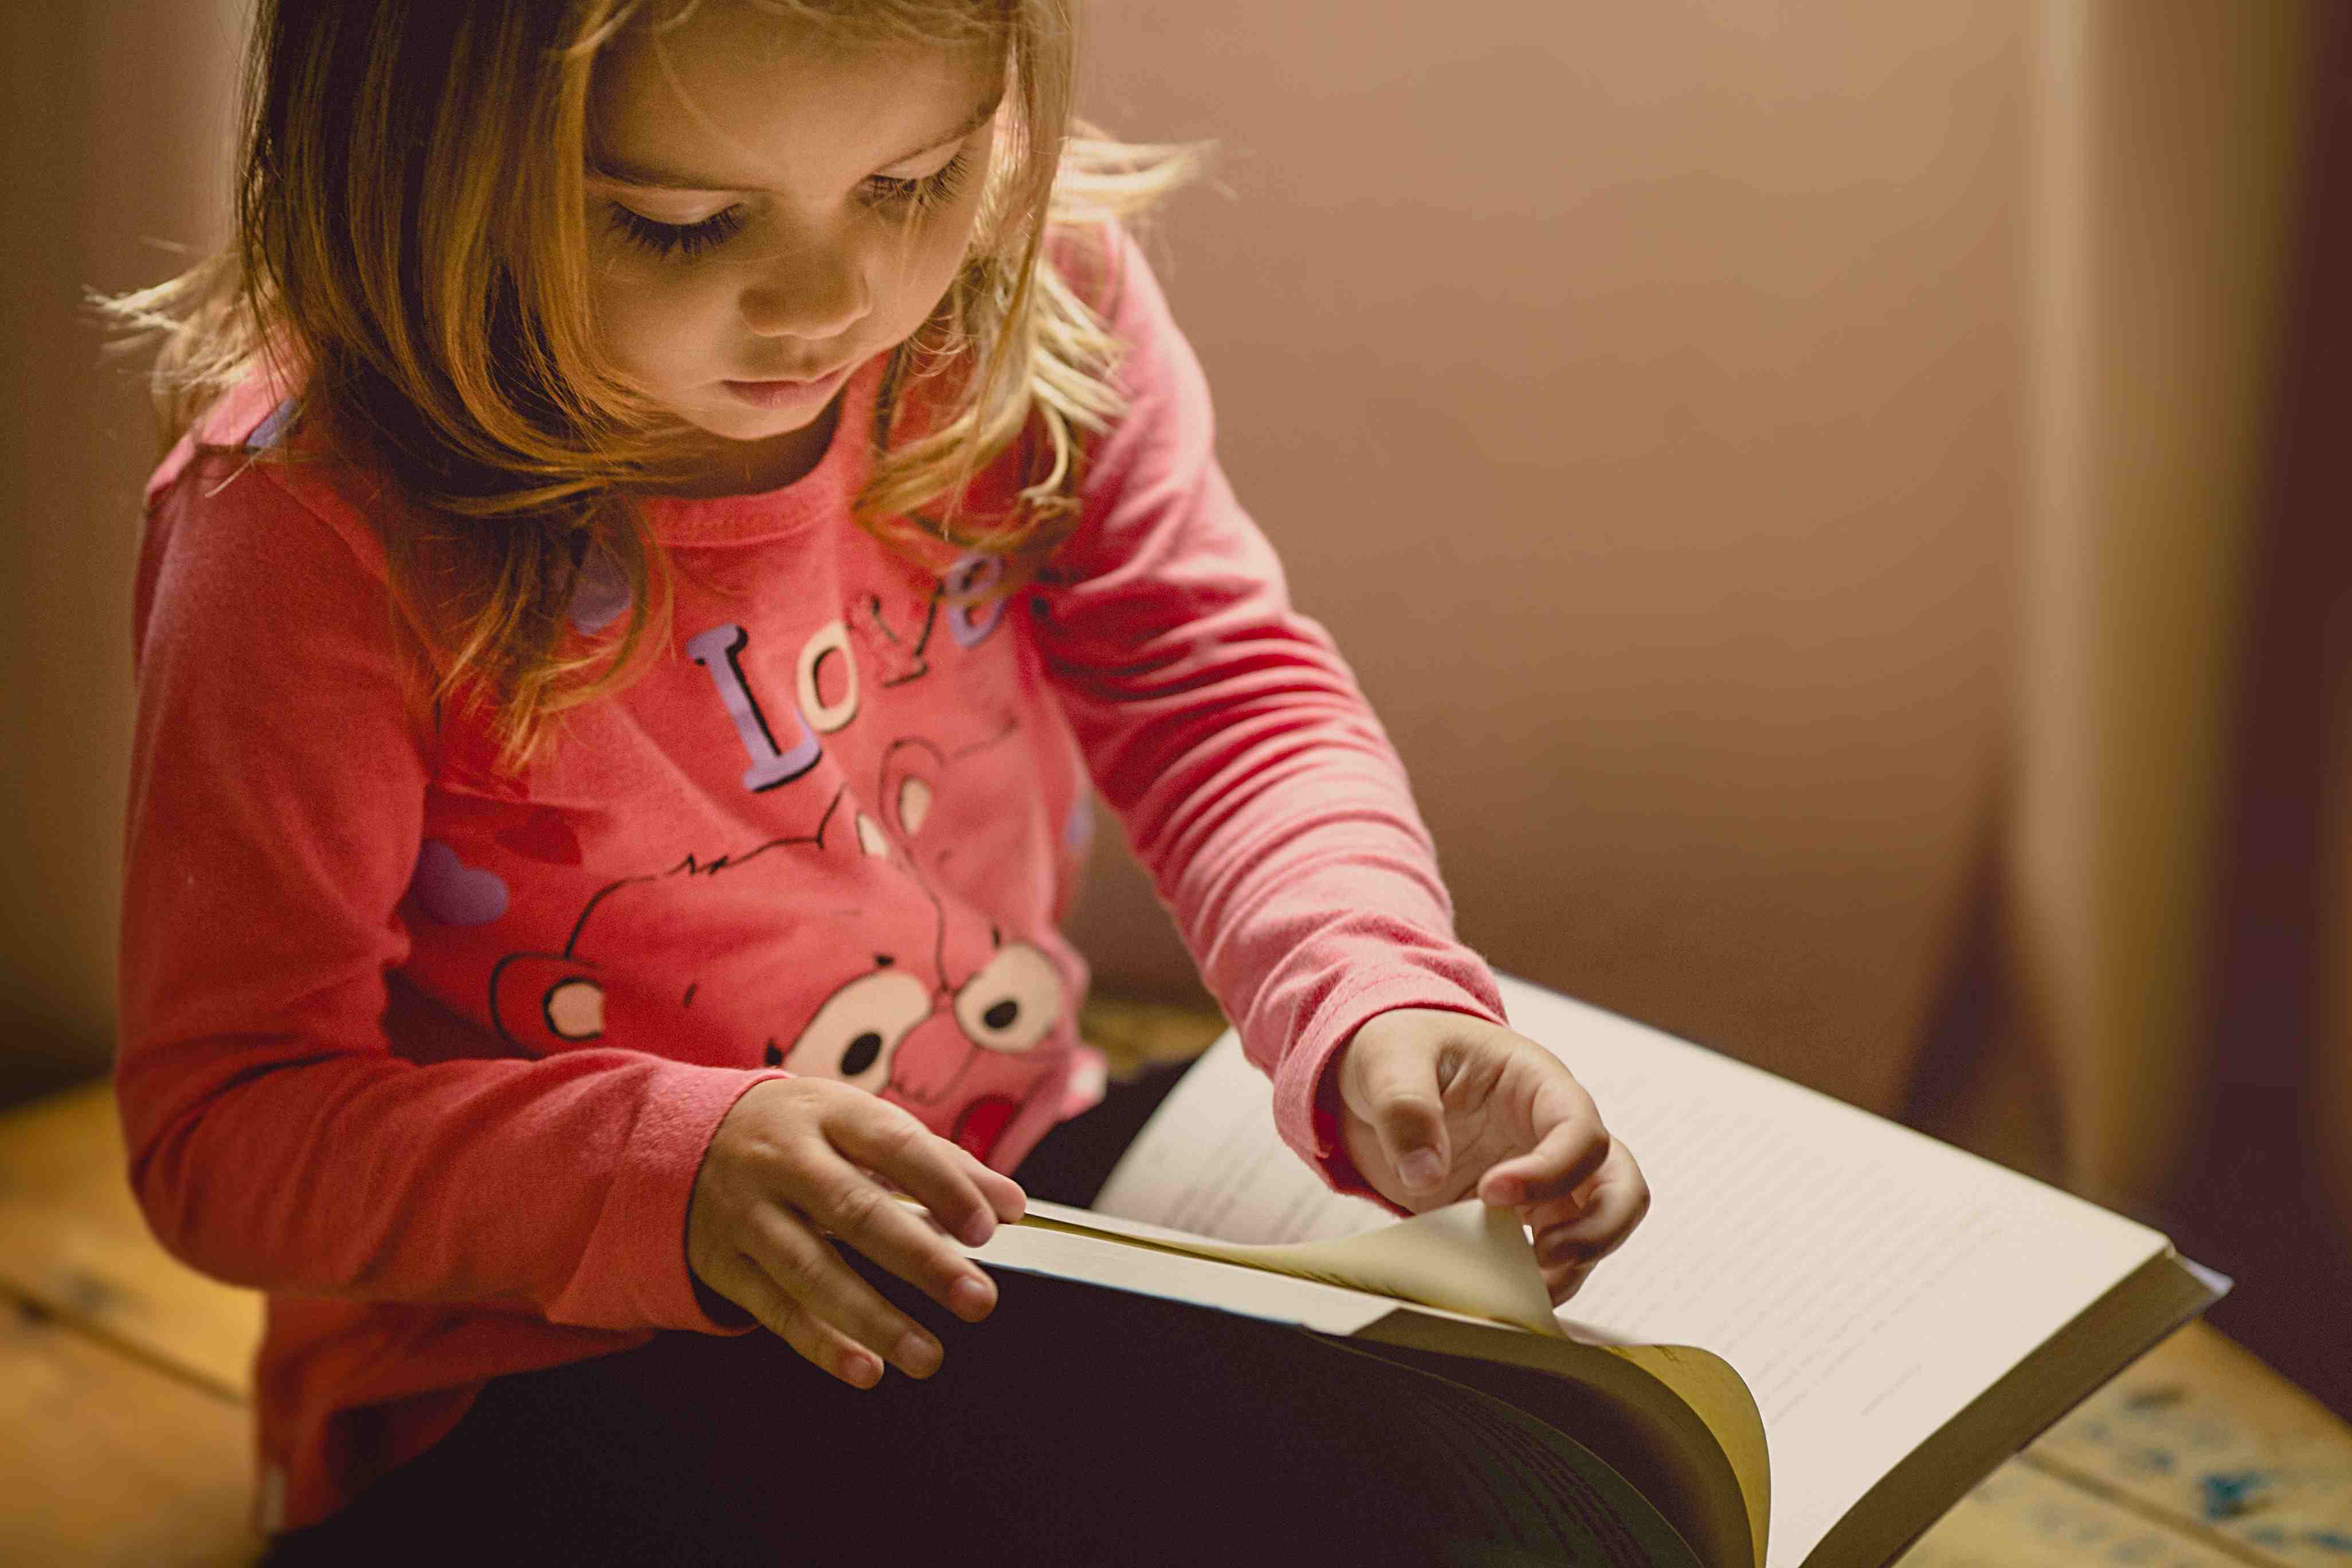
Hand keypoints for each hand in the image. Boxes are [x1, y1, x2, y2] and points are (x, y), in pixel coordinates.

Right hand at [686, 1077, 1025, 1387]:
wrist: (686, 1142)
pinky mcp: (724, 1263)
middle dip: (920, 1259)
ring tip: (928, 1355)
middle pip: (854, 1212)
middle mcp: (783, 1161)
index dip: (942, 1186)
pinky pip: (775, 1308)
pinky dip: (821, 1343)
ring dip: (873, 1319)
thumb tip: (1010, 1205)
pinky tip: (866, 1368)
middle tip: (977, 1299)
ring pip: (811, 1270)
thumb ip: (941, 1163)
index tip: (987, 1228)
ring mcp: (747, 1214)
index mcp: (829, 1114)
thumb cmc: (804, 1135)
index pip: (893, 1145)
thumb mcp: (861, 1125)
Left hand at [1327, 1008, 1648, 1305]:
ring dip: (1574, 1265)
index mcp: (1537, 1083)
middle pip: (1620, 1185)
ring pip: (1598, 1228)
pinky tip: (1505, 1291)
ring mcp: (1543, 1178)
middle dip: (1598, 1230)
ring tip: (1522, 1285)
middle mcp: (1554, 1134)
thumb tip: (1425, 1174)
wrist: (1382, 1077)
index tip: (1491, 1192)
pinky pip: (1554, 1253)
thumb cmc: (1400, 1049)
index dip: (1550, 1170)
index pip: (1580, 1130)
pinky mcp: (1519, 1215)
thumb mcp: (1388, 1059)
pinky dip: (1540, 1279)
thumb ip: (1405, 1108)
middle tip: (1542, 1256)